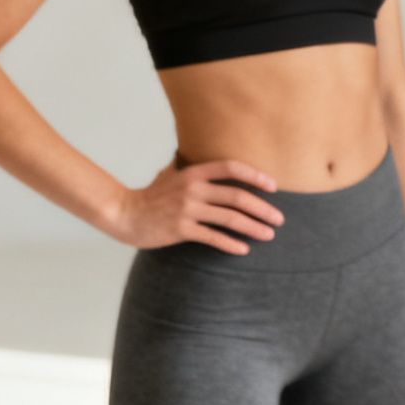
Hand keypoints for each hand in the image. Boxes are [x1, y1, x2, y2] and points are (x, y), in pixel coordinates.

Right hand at [105, 159, 283, 254]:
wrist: (124, 215)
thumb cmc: (151, 195)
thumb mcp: (170, 175)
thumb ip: (188, 166)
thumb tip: (196, 155)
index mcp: (194, 173)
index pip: (231, 168)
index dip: (255, 176)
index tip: (274, 186)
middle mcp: (193, 189)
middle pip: (238, 197)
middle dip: (263, 208)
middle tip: (279, 219)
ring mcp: (187, 209)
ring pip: (230, 218)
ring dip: (253, 227)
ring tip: (269, 235)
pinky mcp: (181, 229)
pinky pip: (213, 237)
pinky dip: (231, 244)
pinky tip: (244, 249)